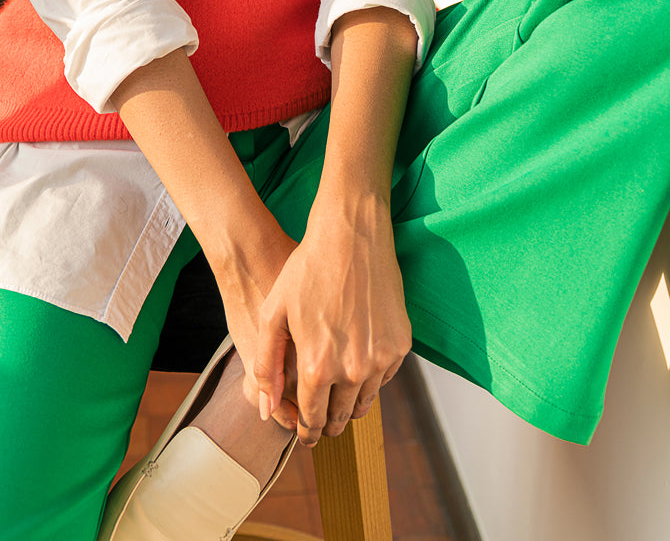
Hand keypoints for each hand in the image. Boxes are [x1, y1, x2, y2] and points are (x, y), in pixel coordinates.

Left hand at [253, 193, 411, 445]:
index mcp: (317, 366)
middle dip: (328, 424)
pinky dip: (371, 378)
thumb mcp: (274, 313)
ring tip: (337, 395)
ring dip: (350, 404)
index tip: (304, 434)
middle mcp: (353, 370)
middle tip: (320, 421)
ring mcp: (381, 358)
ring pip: (365, 402)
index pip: (312, 420)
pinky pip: (385, 377)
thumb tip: (268, 407)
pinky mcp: (401, 344)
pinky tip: (357, 363)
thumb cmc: (306, 269)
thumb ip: (267, 364)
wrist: (351, 235)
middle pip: (340, 418)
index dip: (306, 431)